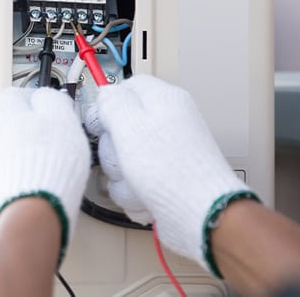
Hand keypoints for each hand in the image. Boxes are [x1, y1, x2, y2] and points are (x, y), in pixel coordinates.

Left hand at [0, 87, 89, 249]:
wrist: (31, 212)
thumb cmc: (46, 166)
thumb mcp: (62, 118)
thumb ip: (53, 100)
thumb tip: (48, 97)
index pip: (20, 95)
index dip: (43, 105)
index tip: (57, 114)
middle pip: (10, 124)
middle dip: (32, 131)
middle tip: (56, 142)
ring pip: (6, 151)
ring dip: (24, 156)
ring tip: (49, 167)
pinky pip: (4, 176)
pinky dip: (18, 177)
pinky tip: (36, 184)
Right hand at [93, 75, 254, 272]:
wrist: (199, 213)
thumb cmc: (169, 168)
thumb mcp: (129, 124)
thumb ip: (112, 102)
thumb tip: (106, 93)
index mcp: (164, 100)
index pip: (127, 87)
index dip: (107, 104)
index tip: (99, 123)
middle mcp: (169, 122)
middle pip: (122, 124)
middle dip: (113, 147)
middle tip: (122, 156)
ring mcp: (168, 151)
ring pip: (126, 155)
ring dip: (122, 174)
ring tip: (135, 182)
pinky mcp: (166, 175)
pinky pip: (137, 178)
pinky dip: (135, 190)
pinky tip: (144, 196)